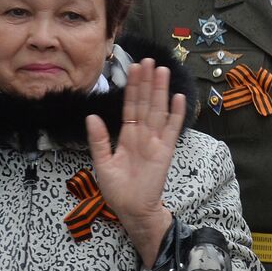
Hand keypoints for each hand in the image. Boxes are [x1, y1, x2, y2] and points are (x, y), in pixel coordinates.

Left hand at [86, 59, 185, 264]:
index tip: (134, 68)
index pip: (130, 106)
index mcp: (127, 136)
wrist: (132, 210)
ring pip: (158, 110)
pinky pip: (172, 129)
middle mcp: (143, 134)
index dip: (132, 87)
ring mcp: (156, 141)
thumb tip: (92, 116)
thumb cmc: (117, 189)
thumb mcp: (102, 163)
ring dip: (161, 91)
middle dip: (147, 82)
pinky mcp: (165, 151)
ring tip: (162, 71)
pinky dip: (176, 114)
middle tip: (149, 60)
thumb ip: (99, 140)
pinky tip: (179, 98)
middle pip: (145, 103)